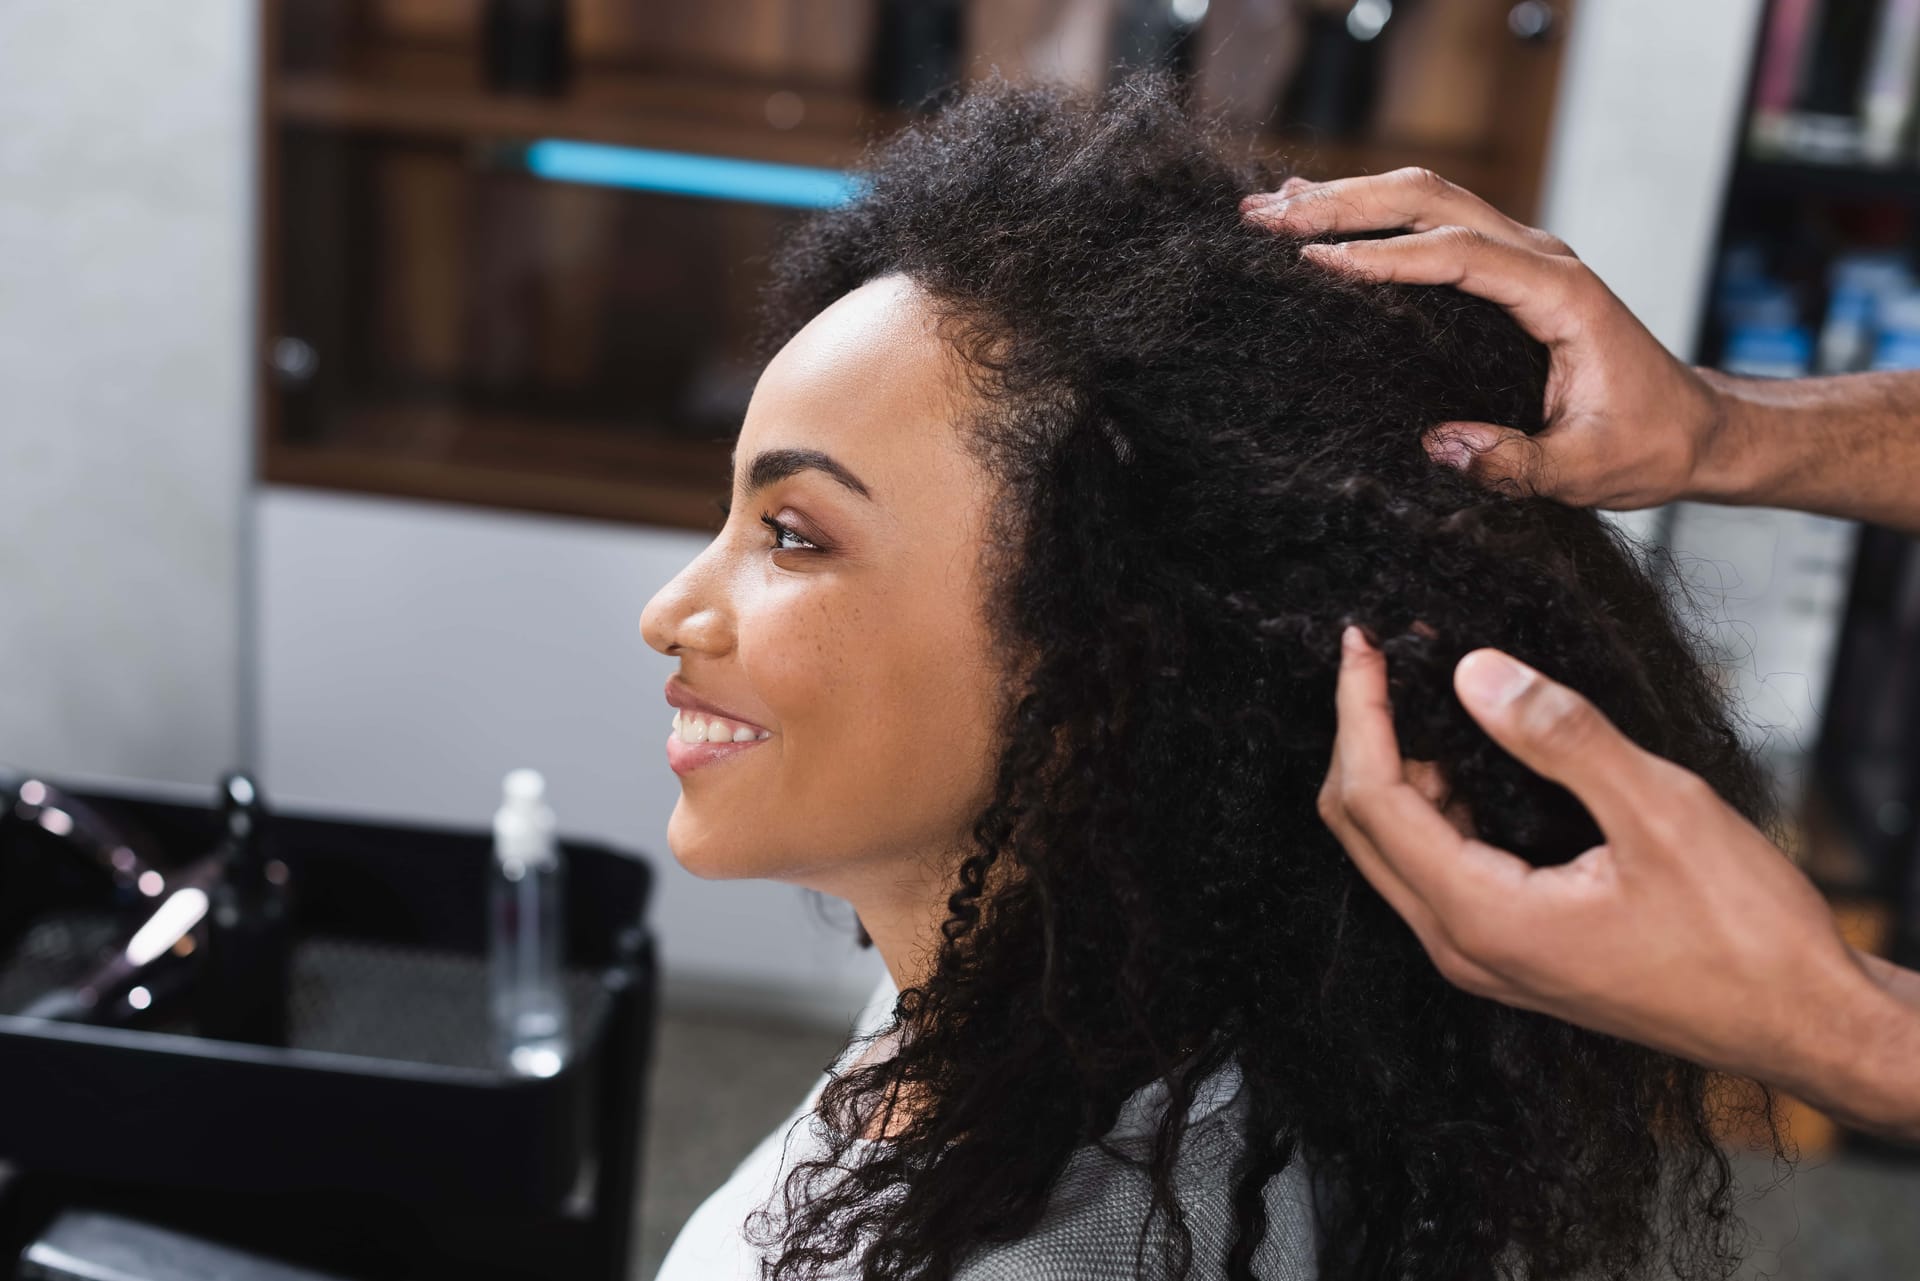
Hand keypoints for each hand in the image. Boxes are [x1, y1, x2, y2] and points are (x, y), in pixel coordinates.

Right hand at [1243, 170, 1727, 509]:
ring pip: (1427, 198)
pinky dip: (1371, 214)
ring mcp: (1520, 257)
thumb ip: (1516, 463)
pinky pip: (1432, 223)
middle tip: (1265, 218)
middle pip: (1431, 199)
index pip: (1457, 255)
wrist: (1694, 429)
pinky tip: (1318, 215)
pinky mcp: (1505, 270)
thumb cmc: (1647, 446)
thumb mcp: (1586, 470)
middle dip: (1343, 203)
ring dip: (1347, 198)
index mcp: (1559, 295)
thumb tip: (1437, 446)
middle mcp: (1538, 259)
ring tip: (1269, 209)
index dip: (1383, 256)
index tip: (1312, 262)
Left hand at [1317, 627, 1919, 1135]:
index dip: (1359, 713)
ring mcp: (1482, 956)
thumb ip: (1562, 738)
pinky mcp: (1510, 951)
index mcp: (1481, 917)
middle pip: (1360, 827)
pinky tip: (1466, 757)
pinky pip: (1437, 868)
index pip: (1372, 800)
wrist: (1800, 1022)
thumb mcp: (1661, 812)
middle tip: (1384, 657)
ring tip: (1425, 692)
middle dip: (1362, 734)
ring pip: (1394, 849)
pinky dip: (1434, 804)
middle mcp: (1462, 947)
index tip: (1365, 643)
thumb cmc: (1746, 933)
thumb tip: (1476, 672)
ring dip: (1397, 768)